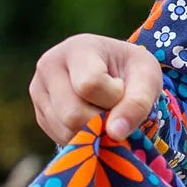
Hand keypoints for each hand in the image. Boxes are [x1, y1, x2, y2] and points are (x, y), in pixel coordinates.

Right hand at [29, 34, 162, 146]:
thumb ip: (138, 103)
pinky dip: (83, 137)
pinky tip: (92, 120)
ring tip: (103, 111)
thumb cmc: (133, 71)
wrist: (117, 73)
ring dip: (93, 132)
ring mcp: (39, 90)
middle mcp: (49, 65)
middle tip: (114, 107)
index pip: (89, 85)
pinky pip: (60, 138)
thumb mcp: (147, 78)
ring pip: (65, 130)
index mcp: (77, 48)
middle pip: (72, 113)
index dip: (113, 97)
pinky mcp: (39, 113)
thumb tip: (115, 133)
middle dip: (102, 120)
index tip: (123, 88)